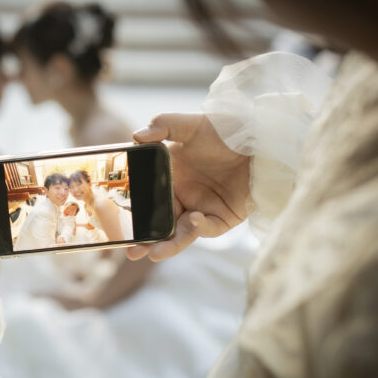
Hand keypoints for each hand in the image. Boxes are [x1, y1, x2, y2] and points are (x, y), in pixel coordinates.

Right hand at [127, 113, 250, 260]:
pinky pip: (206, 229)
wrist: (262, 140)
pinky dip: (198, 228)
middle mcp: (181, 197)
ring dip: (165, 246)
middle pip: (158, 224)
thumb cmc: (225, 131)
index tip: (115, 221)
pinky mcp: (221, 219)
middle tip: (128, 250)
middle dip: (143, 240)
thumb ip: (163, 124)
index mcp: (167, 178)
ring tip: (151, 254)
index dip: (131, 213)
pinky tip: (193, 219)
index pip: (144, 201)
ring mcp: (200, 210)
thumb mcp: (191, 124)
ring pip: (178, 234)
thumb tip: (136, 136)